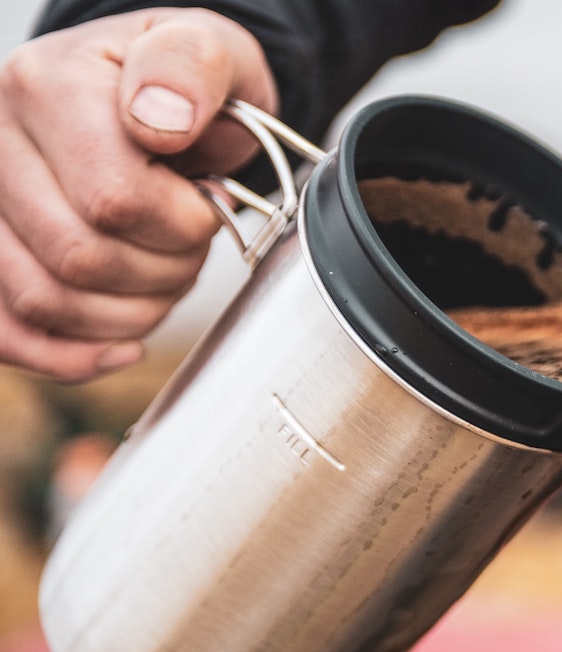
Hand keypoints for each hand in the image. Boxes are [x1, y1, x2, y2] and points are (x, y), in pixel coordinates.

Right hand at [0, 9, 276, 380]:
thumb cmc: (184, 87)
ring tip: (166, 275)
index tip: (210, 206)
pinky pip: (7, 330)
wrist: (155, 103)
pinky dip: (70, 356)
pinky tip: (125, 347)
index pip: (113, 198)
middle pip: (79, 258)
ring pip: (45, 299)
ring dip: (132, 313)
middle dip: (163, 272)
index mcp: (47, 87)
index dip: (181, 225)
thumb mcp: (208, 53)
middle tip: (192, 247)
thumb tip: (160, 119)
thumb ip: (192, 70)